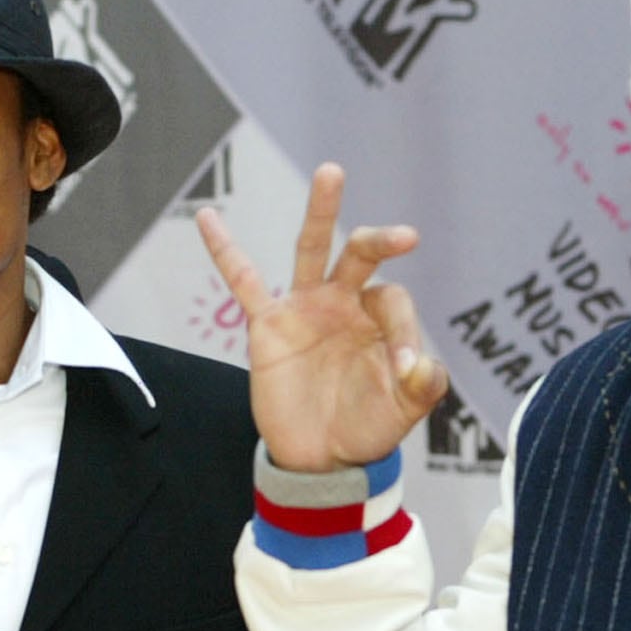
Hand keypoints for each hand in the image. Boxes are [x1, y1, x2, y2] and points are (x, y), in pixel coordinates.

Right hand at [197, 163, 447, 472]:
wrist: (320, 458)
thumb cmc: (365, 426)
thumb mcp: (404, 411)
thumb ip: (423, 387)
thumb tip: (422, 365)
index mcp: (379, 318)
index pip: (394, 303)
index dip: (404, 333)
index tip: (405, 373)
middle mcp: (344, 302)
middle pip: (361, 255)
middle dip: (380, 241)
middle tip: (406, 237)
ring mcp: (304, 308)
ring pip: (311, 248)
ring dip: (322, 212)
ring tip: (332, 173)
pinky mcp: (268, 324)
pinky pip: (243, 280)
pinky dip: (224, 250)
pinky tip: (208, 219)